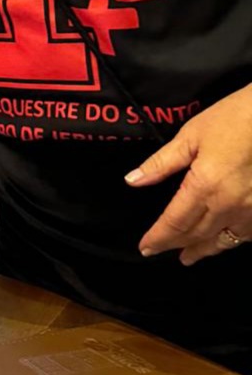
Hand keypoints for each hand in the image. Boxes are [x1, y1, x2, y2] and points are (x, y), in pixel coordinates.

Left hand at [126, 84, 251, 264]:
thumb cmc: (234, 118)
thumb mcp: (191, 135)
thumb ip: (161, 163)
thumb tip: (132, 180)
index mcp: (205, 186)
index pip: (175, 222)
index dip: (158, 237)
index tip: (145, 247)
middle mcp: (229, 205)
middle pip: (197, 234)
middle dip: (176, 245)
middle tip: (160, 250)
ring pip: (223, 240)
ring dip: (204, 250)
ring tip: (188, 256)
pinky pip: (246, 234)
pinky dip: (230, 240)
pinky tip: (223, 240)